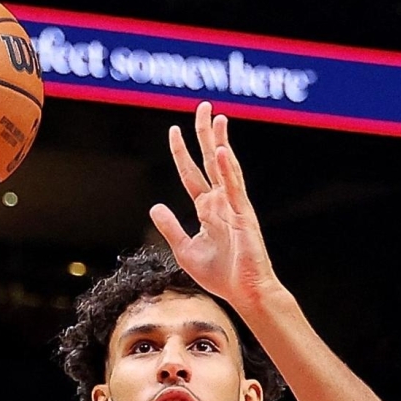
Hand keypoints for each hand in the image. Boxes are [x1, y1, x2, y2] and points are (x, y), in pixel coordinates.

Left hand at [150, 103, 280, 307]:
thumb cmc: (221, 276)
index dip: (182, 153)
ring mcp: (234, 207)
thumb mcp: (184, 250)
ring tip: (217, 118)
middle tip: (203, 106)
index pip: (192, 174)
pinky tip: (220, 151)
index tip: (173, 130)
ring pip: (225, 168)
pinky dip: (227, 170)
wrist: (245, 294)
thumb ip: (170, 227)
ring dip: (220, 142)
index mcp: (208, 209)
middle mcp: (222, 202)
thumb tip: (155, 206)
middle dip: (205, 134)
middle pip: (210, 161)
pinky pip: (234, 189)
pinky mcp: (244, 216)